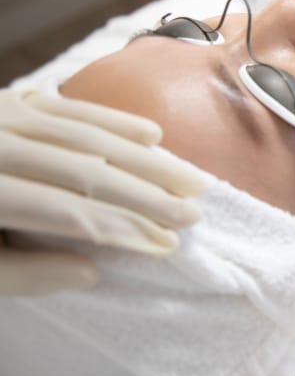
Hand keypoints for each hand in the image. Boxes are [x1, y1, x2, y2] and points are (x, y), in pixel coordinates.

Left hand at [0, 89, 206, 295]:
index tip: (165, 247)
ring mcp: (4, 115)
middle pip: (86, 168)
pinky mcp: (11, 101)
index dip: (121, 231)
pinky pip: (70, 107)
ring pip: (88, 134)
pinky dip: (114, 120)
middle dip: (147, 196)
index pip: (67, 212)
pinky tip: (152, 134)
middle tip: (193, 215)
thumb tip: (93, 270)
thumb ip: (26, 274)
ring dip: (146, 159)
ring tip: (189, 181)